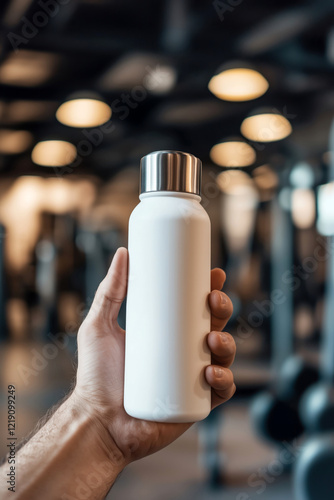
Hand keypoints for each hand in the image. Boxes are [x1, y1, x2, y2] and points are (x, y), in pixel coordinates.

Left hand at [72, 247, 235, 468]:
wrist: (97, 422)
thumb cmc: (96, 376)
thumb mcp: (99, 326)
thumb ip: (109, 291)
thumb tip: (123, 252)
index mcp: (166, 333)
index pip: (194, 307)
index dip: (209, 290)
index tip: (213, 274)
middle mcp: (183, 353)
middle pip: (214, 325)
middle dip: (222, 309)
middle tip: (213, 300)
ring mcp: (192, 378)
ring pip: (224, 355)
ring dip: (227, 343)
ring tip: (212, 339)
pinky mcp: (197, 404)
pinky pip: (222, 390)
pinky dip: (225, 380)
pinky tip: (211, 373)